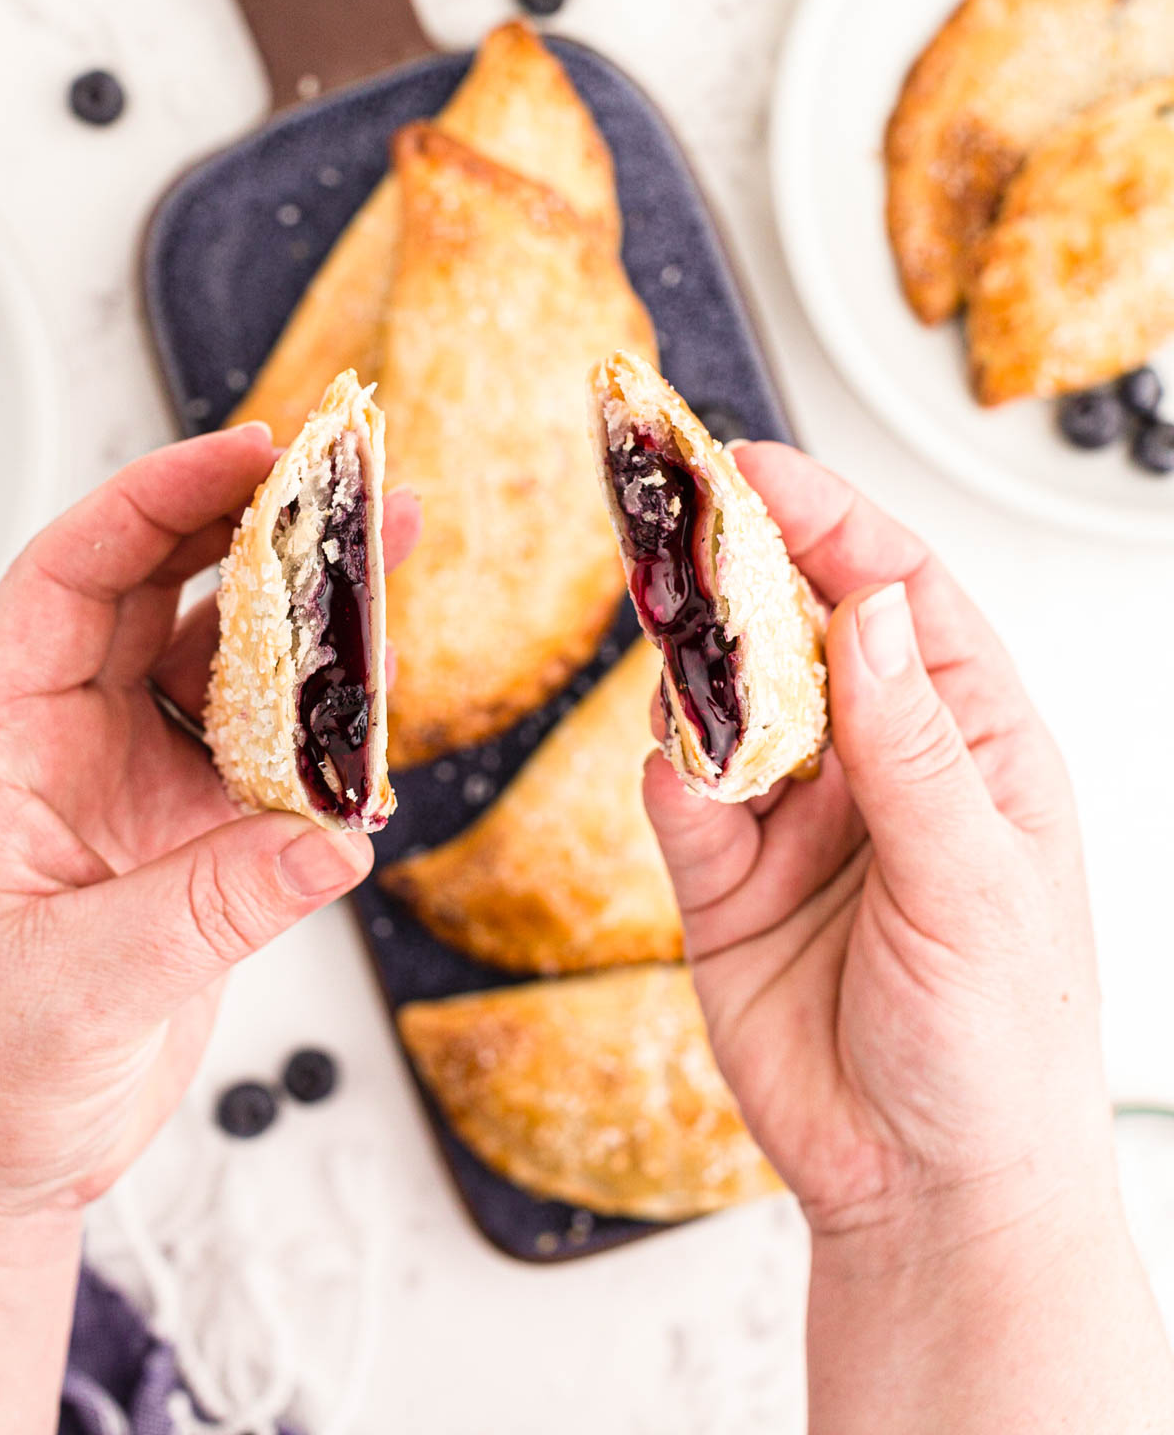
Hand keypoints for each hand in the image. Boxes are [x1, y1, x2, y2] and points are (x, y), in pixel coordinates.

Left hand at [0, 424, 419, 1225]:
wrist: (7, 1163)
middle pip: (167, 594)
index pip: (74, 577)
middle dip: (257, 527)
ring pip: (235, 663)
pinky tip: (384, 713)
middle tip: (346, 478)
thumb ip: (212, 906)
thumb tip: (337, 837)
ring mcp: (144, 785)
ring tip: (391, 552)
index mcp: (4, 741)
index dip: (156, 500)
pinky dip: (336, 734)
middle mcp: (74, 743)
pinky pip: (280, 756)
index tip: (248, 453)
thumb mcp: (81, 986)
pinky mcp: (202, 836)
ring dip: (312, 614)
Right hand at [644, 443, 1173, 1432]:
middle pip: (794, 628)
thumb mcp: (975, 884)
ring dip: (692, 664)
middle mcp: (879, 762)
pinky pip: (683, 799)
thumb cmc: (999, 1045)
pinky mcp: (727, 881)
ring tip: (662, 623)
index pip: (895, 592)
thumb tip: (866, 607)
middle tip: (669, 514)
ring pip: (727, 702)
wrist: (925, 1194)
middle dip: (735, 568)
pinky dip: (672, 774)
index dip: (828, 519)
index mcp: (968, 741)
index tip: (753, 466)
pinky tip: (680, 772)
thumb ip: (910, 748)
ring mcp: (799, 816)